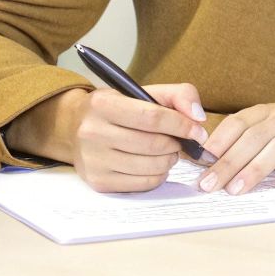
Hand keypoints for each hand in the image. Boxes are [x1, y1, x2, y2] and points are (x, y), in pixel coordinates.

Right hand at [19, 83, 208, 192]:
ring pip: (151, 166)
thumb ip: (179, 95)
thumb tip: (199, 118)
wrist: (75, 127)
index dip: (182, 125)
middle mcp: (92, 132)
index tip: (198, 131)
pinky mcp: (97, 182)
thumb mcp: (145, 92)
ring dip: (170, 160)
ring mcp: (93, 160)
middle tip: (180, 142)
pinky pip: (142, 183)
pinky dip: (158, 175)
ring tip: (167, 152)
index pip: (153, 117)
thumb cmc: (119, 108)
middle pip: (154, 145)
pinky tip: (154, 164)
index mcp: (103, 104)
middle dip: (177, 145)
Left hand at [198, 89, 274, 193]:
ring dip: (254, 169)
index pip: (237, 123)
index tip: (198, 164)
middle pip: (252, 138)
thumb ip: (249, 140)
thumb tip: (213, 165)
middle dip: (227, 162)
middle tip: (208, 184)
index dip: (217, 142)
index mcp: (268, 112)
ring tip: (237, 189)